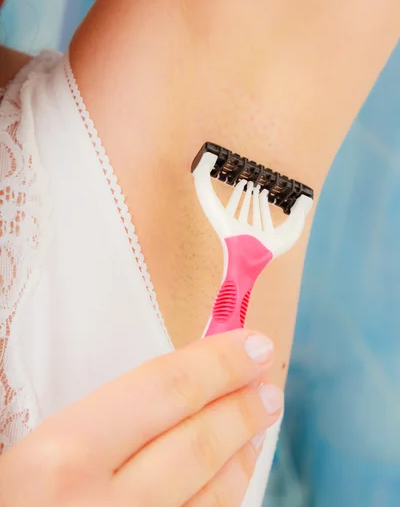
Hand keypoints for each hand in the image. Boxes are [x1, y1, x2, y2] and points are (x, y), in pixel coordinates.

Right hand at [0, 330, 281, 506]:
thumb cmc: (12, 491)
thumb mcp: (30, 447)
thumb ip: (96, 415)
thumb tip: (172, 381)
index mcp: (62, 458)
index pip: (164, 390)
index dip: (218, 363)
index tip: (253, 344)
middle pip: (197, 444)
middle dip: (242, 407)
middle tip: (268, 384)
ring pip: (210, 498)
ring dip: (242, 453)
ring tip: (258, 421)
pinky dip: (224, 497)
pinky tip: (231, 475)